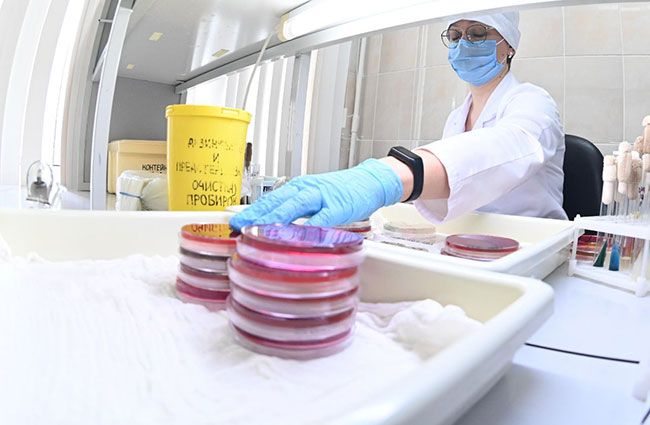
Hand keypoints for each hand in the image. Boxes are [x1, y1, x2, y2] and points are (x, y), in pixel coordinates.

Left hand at [229, 159, 402, 229]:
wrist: (370, 180)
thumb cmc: (341, 192)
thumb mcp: (313, 199)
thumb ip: (294, 212)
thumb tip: (272, 226)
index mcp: (297, 188)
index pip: (269, 200)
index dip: (251, 212)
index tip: (233, 222)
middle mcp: (306, 189)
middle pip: (276, 202)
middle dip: (255, 215)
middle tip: (237, 226)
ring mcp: (321, 197)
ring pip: (294, 206)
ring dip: (275, 218)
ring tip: (258, 229)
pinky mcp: (338, 206)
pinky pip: (322, 218)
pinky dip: (309, 226)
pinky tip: (298, 234)